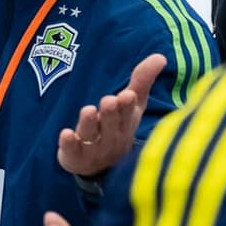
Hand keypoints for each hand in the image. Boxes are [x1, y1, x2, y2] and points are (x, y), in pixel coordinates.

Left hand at [57, 54, 165, 175]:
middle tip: (109, 100)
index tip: (127, 95)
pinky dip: (69, 143)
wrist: (102, 168)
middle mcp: (111, 138)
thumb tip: (161, 56)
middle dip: (110, 113)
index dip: (127, 106)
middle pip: (110, 125)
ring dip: (89, 123)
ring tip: (87, 110)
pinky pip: (72, 150)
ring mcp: (93, 148)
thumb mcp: (132, 106)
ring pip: (91, 135)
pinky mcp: (74, 156)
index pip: (128, 115)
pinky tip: (65, 134)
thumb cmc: (119, 128)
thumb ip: (142, 81)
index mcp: (126, 124)